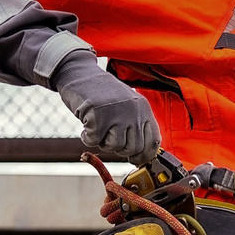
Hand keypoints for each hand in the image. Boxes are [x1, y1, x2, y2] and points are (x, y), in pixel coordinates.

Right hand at [49, 51, 162, 165]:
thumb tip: (142, 157)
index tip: (135, 159)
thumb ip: (136, 126)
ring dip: (103, 142)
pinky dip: (87, 137)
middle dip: (120, 149)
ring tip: (99, 127)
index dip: (144, 155)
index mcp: (143, 108)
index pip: (153, 141)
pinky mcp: (97, 116)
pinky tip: (87, 124)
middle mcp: (133, 111)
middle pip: (133, 148)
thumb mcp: (127, 106)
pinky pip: (93, 141)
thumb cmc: (103, 94)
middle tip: (109, 138)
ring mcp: (115, 113)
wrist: (81, 75)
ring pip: (114, 147)